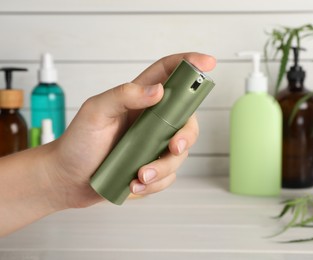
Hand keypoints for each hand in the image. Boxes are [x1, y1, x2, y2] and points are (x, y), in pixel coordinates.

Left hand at [47, 52, 215, 208]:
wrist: (68, 179)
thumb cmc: (78, 142)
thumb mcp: (95, 111)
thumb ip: (124, 95)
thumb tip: (158, 91)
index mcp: (139, 99)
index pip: (168, 74)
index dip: (190, 64)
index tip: (208, 63)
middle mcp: (151, 120)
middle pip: (186, 120)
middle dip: (186, 136)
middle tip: (173, 148)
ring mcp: (153, 145)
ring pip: (179, 154)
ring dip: (162, 168)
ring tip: (138, 176)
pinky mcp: (152, 167)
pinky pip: (168, 176)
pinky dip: (155, 183)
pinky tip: (134, 184)